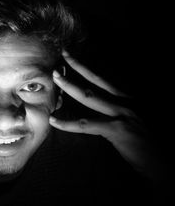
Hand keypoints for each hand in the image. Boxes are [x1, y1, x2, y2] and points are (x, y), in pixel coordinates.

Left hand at [49, 50, 166, 181]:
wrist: (164, 164)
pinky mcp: (119, 130)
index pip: (102, 80)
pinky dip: (68, 124)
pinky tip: (54, 121)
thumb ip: (116, 110)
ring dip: (70, 86)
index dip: (85, 68)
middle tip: (62, 55)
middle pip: (96, 81)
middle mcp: (126, 101)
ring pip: (90, 97)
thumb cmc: (146, 144)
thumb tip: (94, 105)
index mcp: (127, 99)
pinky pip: (87, 125)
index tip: (70, 56)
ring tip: (55, 79)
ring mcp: (123, 114)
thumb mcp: (133, 121)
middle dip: (77, 67)